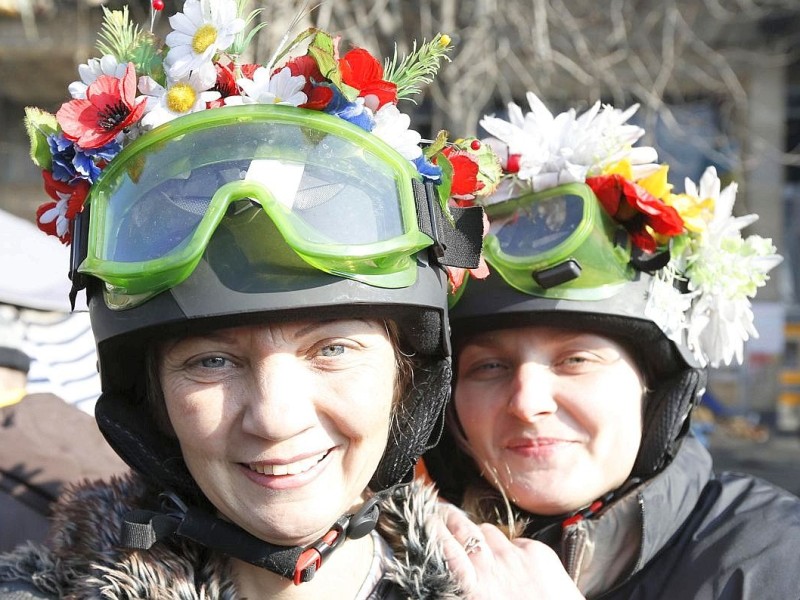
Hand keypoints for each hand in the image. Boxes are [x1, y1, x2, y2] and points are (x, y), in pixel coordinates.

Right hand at [437, 505, 584, 599]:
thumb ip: (461, 590)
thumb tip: (451, 578)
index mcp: (472, 585)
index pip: (444, 544)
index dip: (432, 526)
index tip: (425, 518)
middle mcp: (492, 565)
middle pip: (463, 527)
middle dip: (450, 516)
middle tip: (442, 512)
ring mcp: (516, 554)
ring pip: (489, 531)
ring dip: (482, 536)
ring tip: (481, 545)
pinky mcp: (539, 552)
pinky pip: (517, 540)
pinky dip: (512, 548)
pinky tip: (514, 563)